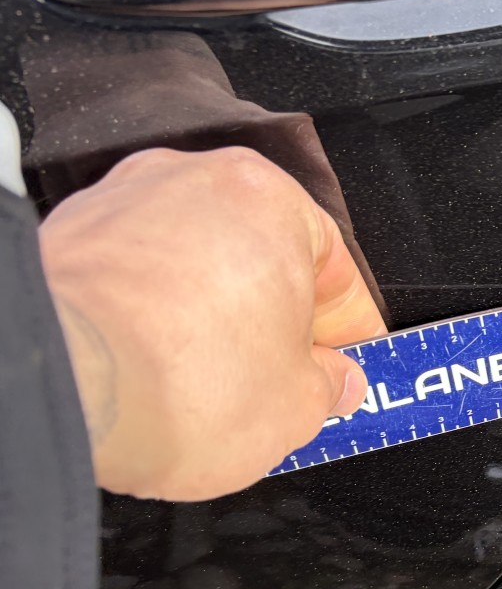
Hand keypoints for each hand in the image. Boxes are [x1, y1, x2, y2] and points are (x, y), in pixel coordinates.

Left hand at [39, 146, 386, 499]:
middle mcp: (193, 182)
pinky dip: (156, 317)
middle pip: (262, 256)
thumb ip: (328, 387)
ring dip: (217, 315)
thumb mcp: (298, 407)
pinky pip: (136, 278)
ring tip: (221, 383)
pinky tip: (163, 370)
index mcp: (269, 199)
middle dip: (280, 319)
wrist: (63, 388)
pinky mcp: (68, 238)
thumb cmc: (178, 378)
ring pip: (197, 263)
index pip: (336, 267)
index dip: (351, 328)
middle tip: (293, 378)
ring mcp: (124, 204)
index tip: (352, 362)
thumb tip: (331, 384)